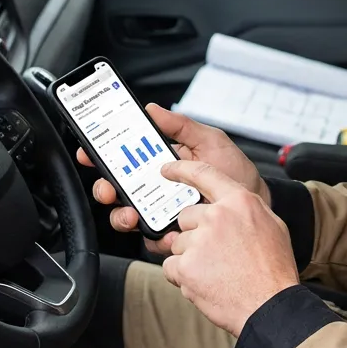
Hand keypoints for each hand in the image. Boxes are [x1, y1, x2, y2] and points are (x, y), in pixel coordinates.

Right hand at [76, 104, 266, 255]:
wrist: (256, 208)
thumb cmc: (236, 173)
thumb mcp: (210, 142)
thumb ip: (181, 126)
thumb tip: (152, 109)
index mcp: (161, 162)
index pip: (124, 157)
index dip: (102, 153)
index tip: (90, 150)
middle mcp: (156, 187)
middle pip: (116, 188)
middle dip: (104, 187)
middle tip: (108, 187)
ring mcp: (160, 212)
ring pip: (126, 214)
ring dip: (121, 214)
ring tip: (132, 212)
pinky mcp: (169, 235)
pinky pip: (149, 238)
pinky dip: (151, 235)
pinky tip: (163, 230)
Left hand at [159, 160, 298, 336]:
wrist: (270, 306)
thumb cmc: (274, 271)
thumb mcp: (272, 226)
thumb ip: (246, 209)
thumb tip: (229, 205)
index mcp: (239, 202)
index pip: (204, 174)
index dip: (181, 169)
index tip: (167, 169)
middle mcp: (217, 216)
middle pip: (187, 217)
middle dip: (196, 234)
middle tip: (218, 255)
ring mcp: (199, 241)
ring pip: (179, 243)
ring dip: (190, 258)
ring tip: (216, 272)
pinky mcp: (186, 266)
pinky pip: (171, 266)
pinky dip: (182, 277)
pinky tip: (205, 283)